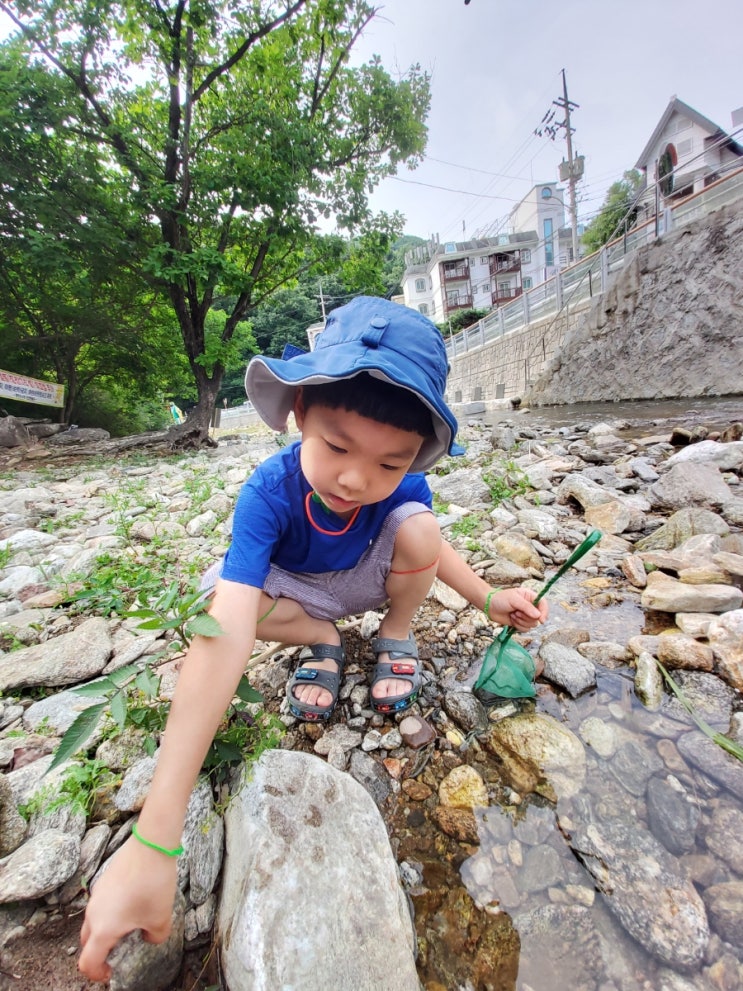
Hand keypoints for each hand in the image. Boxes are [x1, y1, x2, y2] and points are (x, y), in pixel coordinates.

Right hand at [78, 836, 177, 981]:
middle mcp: (94, 913)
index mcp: (103, 929)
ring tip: (130, 927)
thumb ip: (153, 938)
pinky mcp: (104, 881)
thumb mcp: (161, 919)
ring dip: (105, 931)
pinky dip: (110, 913)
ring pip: (94, 922)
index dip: (96, 975)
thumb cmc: (154, 885)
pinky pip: (102, 905)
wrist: (151, 845)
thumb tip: (147, 937)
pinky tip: (133, 904)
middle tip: (119, 953)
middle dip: (99, 953)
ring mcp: (97, 895)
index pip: (87, 963)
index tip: (111, 973)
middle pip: (87, 943)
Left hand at [486, 587, 547, 631]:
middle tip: (516, 612)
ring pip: (532, 625)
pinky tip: (511, 619)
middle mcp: (530, 607)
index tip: (541, 620)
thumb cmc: (501, 599)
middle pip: (537, 617)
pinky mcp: (520, 623)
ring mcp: (525, 615)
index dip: (544, 612)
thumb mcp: (514, 600)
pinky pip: (525, 629)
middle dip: (526, 617)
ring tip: (513, 615)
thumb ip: (527, 607)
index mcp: (530, 597)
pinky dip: (518, 626)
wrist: (489, 606)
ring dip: (521, 621)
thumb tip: (538, 616)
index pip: (543, 604)